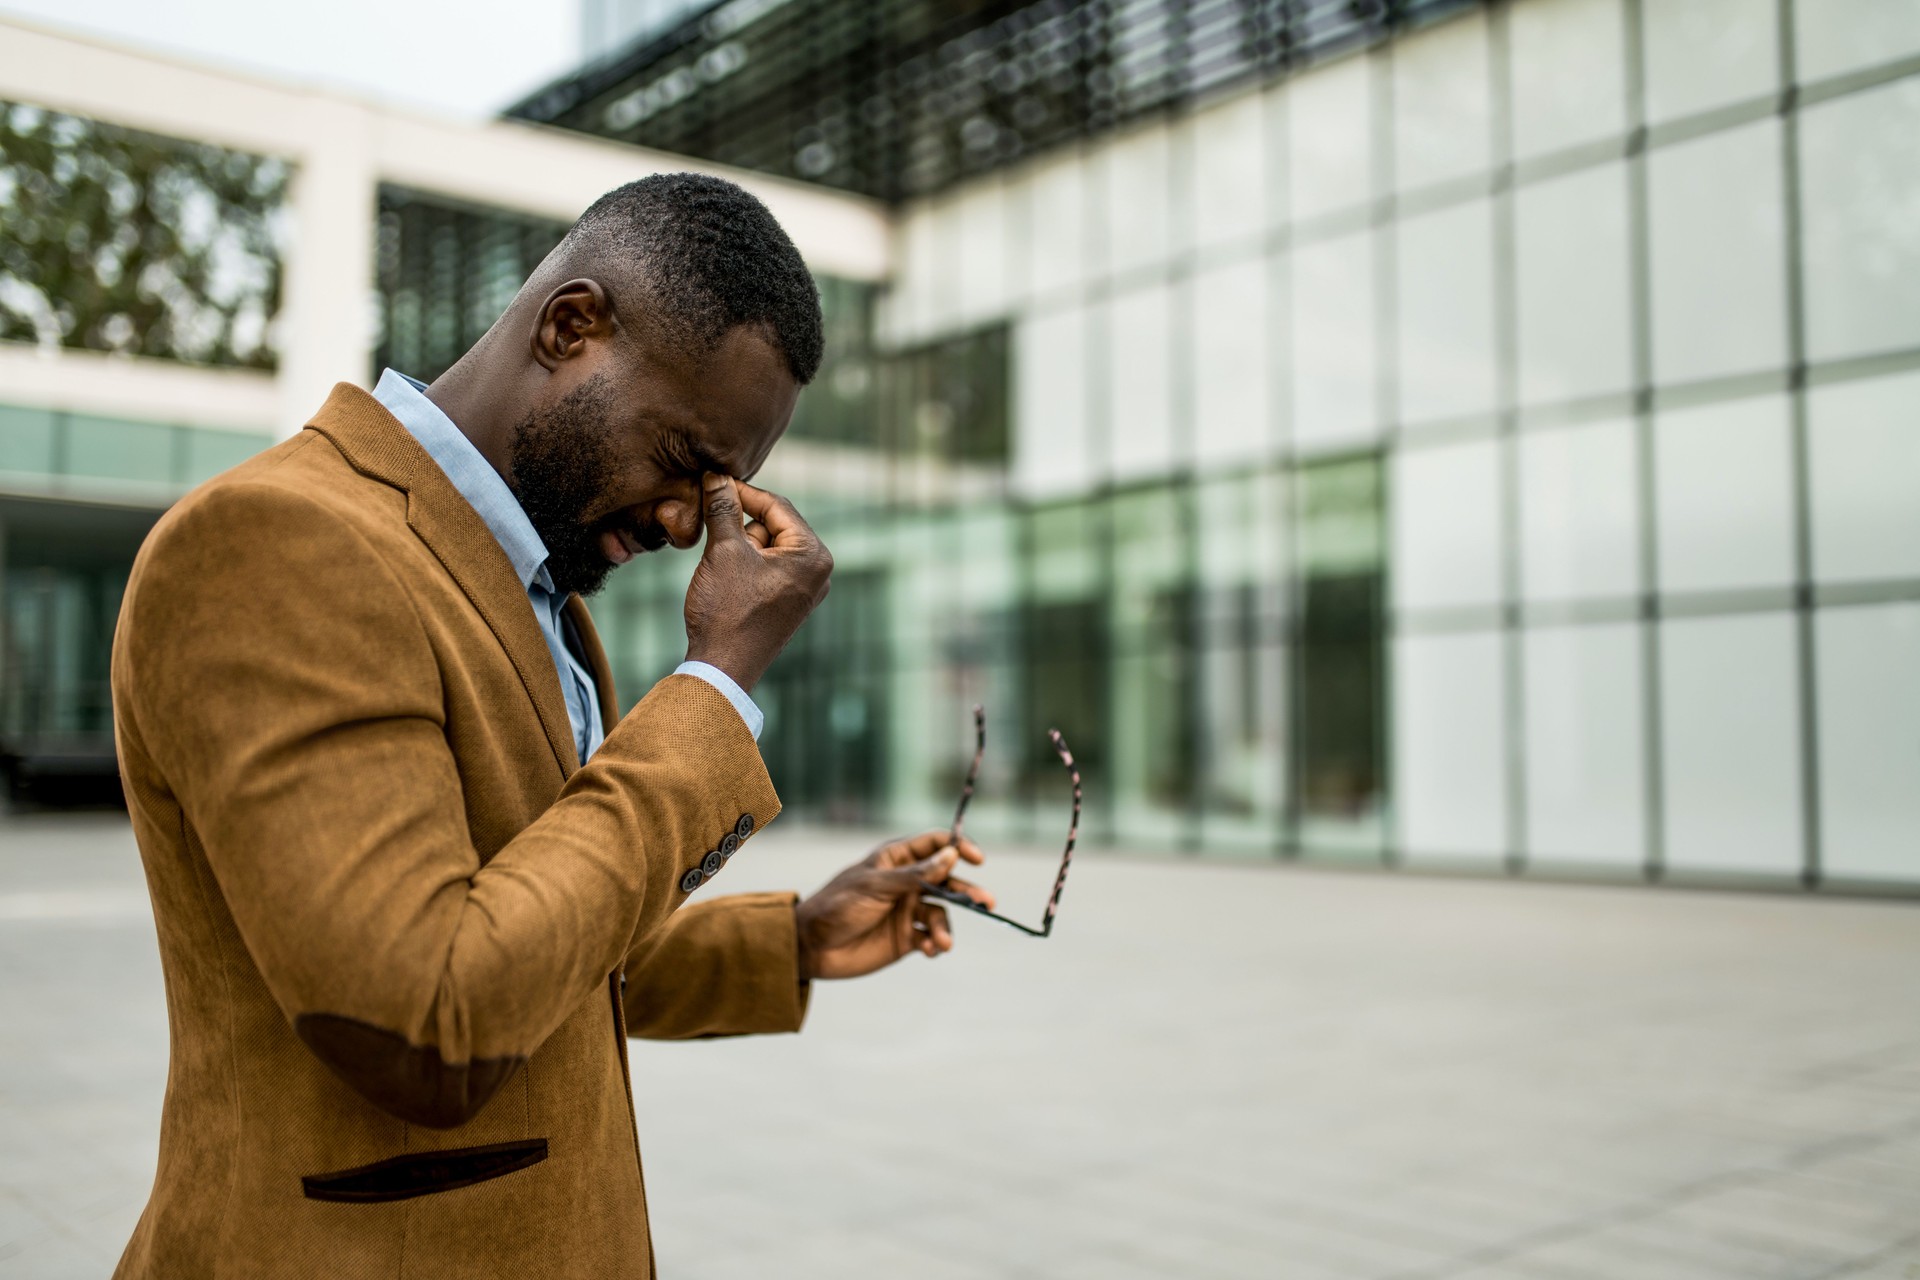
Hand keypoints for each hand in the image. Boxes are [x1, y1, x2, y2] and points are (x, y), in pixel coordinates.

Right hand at [683, 475, 831, 691]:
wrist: (722, 667)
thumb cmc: (727, 611)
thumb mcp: (724, 550)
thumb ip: (723, 508)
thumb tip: (716, 477)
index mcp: (813, 555)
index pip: (777, 506)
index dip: (742, 492)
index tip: (713, 481)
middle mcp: (818, 571)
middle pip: (773, 526)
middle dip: (740, 525)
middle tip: (713, 532)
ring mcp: (805, 589)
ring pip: (766, 547)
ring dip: (739, 546)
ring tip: (720, 569)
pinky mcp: (789, 602)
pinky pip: (766, 569)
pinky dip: (744, 565)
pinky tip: (725, 580)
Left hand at [793, 831, 994, 980]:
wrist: (812, 946)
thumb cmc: (838, 905)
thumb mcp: (876, 886)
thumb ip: (916, 874)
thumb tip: (952, 855)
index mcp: (897, 859)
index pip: (936, 845)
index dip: (958, 846)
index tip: (976, 858)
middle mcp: (907, 882)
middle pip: (948, 881)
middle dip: (968, 891)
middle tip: (987, 902)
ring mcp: (908, 910)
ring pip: (942, 913)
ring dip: (946, 928)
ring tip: (942, 943)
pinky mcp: (907, 938)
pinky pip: (931, 937)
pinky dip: (935, 944)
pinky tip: (929, 950)